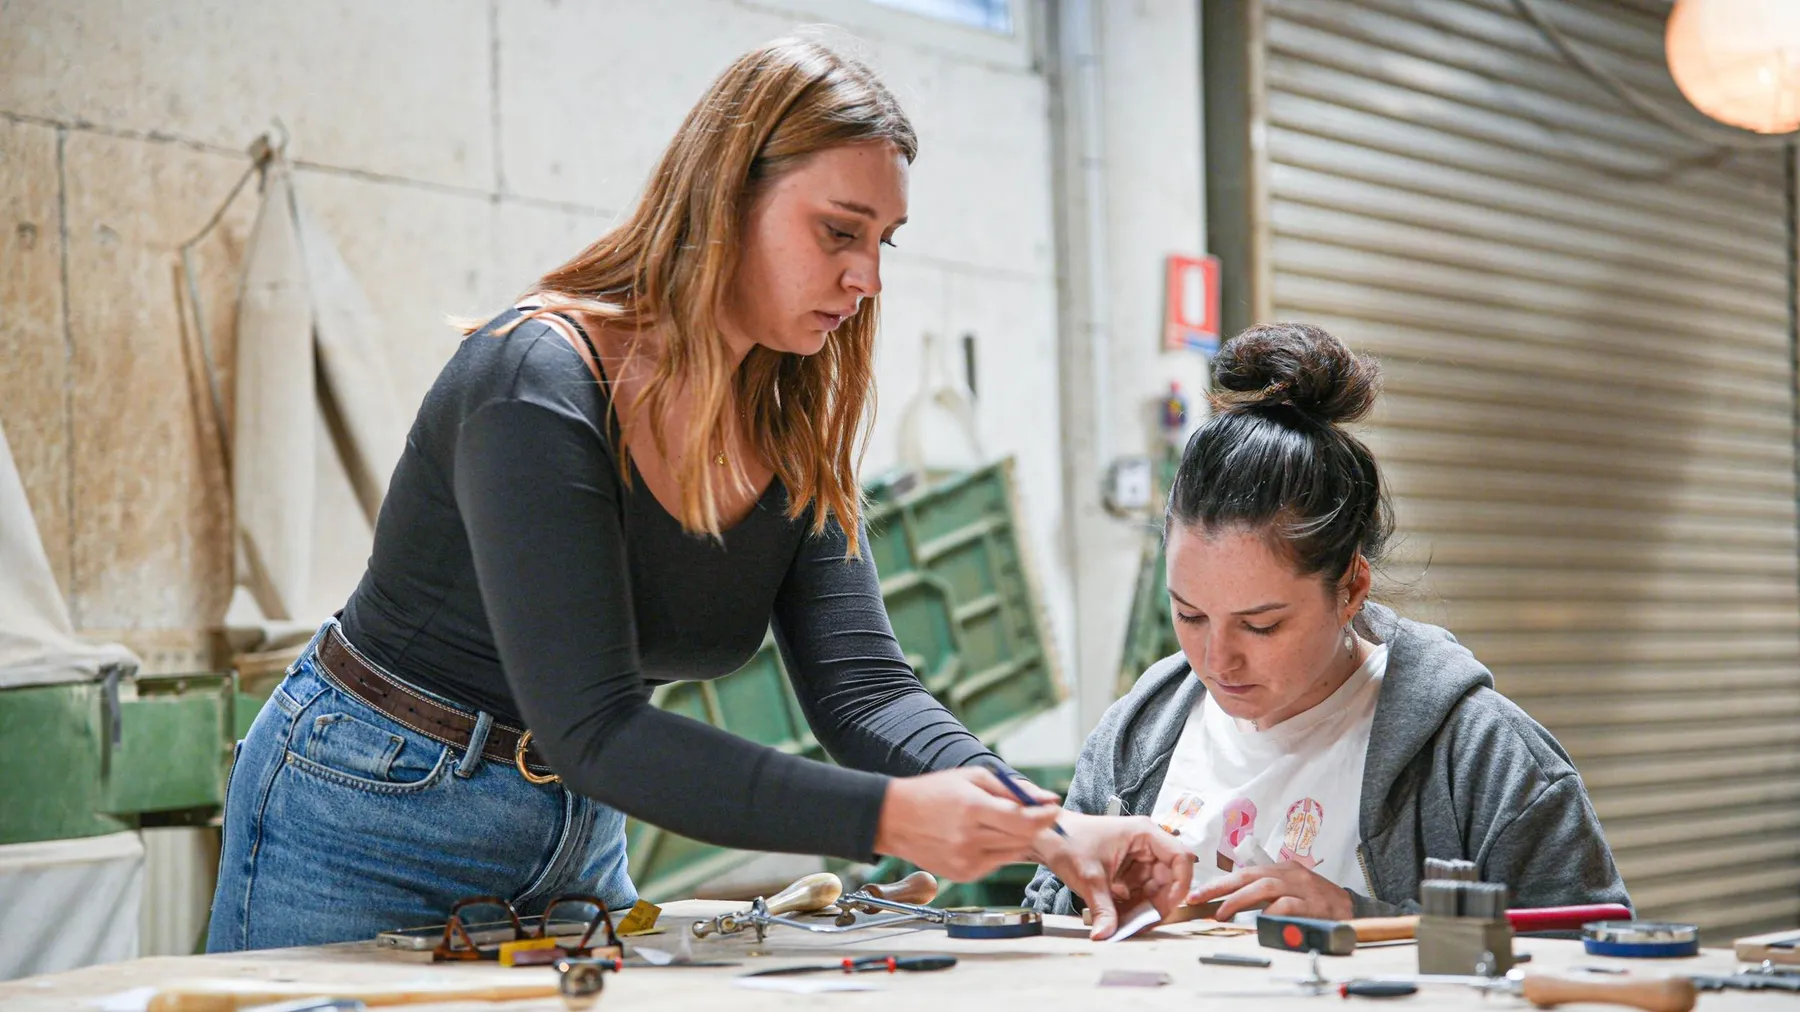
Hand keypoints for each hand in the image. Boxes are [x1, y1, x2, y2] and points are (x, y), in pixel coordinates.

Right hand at [873, 768, 1062, 881]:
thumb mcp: (972, 778)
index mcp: (971, 809)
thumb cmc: (934, 792)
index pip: (1024, 821)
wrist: (894, 819)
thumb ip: (1013, 789)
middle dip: (1035, 825)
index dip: (1046, 816)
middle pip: (1023, 838)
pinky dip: (999, 849)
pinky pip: (997, 862)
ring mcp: (966, 861)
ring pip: (1013, 852)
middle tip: (1033, 812)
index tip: (1054, 808)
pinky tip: (982, 836)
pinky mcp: (963, 875)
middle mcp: (969, 839)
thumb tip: (1047, 799)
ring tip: (999, 821)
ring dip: (1017, 837)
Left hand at [1034, 813, 1196, 939]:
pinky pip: (1140, 891)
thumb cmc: (1068, 841)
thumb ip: (1103, 908)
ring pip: (1155, 888)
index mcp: (1144, 834)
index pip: (1181, 858)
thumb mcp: (1089, 877)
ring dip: (1144, 907)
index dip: (1180, 885)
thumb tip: (1105, 936)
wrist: (1046, 836)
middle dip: (1158, 903)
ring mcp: (1138, 857)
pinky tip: (1118, 916)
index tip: (1167, 907)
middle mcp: (1146, 844)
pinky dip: (1133, 905)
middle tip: (1142, 923)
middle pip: (1169, 878)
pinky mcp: (1129, 869)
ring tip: (1126, 922)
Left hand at [1187, 860, 1353, 920]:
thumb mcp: (1288, 889)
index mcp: (1282, 868)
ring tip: (1223, 913)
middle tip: (1198, 900)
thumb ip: (1262, 892)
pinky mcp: (1315, 906)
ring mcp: (1304, 889)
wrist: (1352, 910)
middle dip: (1220, 888)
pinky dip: (1271, 913)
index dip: (1218, 883)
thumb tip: (1227, 902)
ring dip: (1240, 900)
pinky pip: (1289, 906)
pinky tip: (1259, 921)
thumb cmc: (1315, 901)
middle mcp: (1291, 874)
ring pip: (1265, 888)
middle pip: (1249, 876)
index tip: (1196, 893)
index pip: (1244, 872)